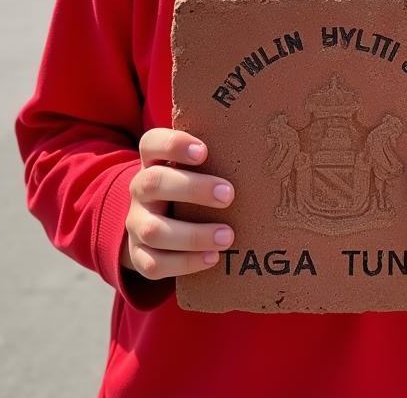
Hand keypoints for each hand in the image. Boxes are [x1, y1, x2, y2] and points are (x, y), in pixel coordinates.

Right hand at [121, 128, 235, 279]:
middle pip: (154, 183)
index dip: (174, 144)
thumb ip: (219, 157)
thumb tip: (271, 149)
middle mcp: (140, 190)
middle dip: (192, 189)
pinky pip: (154, 264)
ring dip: (193, 235)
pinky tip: (212, 258)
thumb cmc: (190, 187)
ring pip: (154, 229)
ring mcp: (136, 223)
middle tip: (229, 195)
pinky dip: (185, 263)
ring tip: (228, 236)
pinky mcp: (138, 255)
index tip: (204, 151)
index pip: (152, 143)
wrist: (156, 224)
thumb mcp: (196, 169)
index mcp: (153, 162)